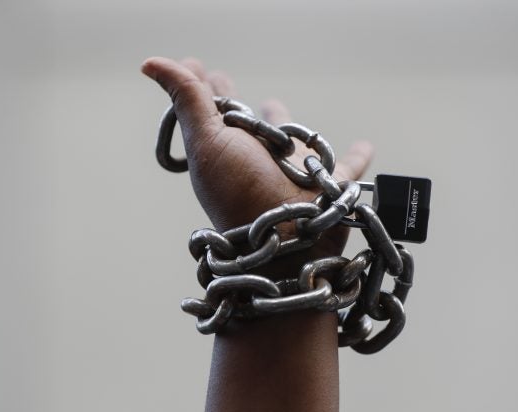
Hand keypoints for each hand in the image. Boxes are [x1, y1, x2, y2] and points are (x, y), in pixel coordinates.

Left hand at [142, 57, 373, 267]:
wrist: (285, 242)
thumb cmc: (241, 193)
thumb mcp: (207, 141)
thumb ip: (187, 98)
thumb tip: (151, 63)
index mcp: (227, 147)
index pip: (210, 109)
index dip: (200, 86)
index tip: (194, 65)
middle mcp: (258, 159)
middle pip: (246, 125)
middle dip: (237, 104)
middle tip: (224, 80)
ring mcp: (293, 173)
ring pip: (290, 141)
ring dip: (285, 124)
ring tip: (276, 106)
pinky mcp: (328, 186)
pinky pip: (348, 167)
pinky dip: (357, 156)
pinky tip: (366, 145)